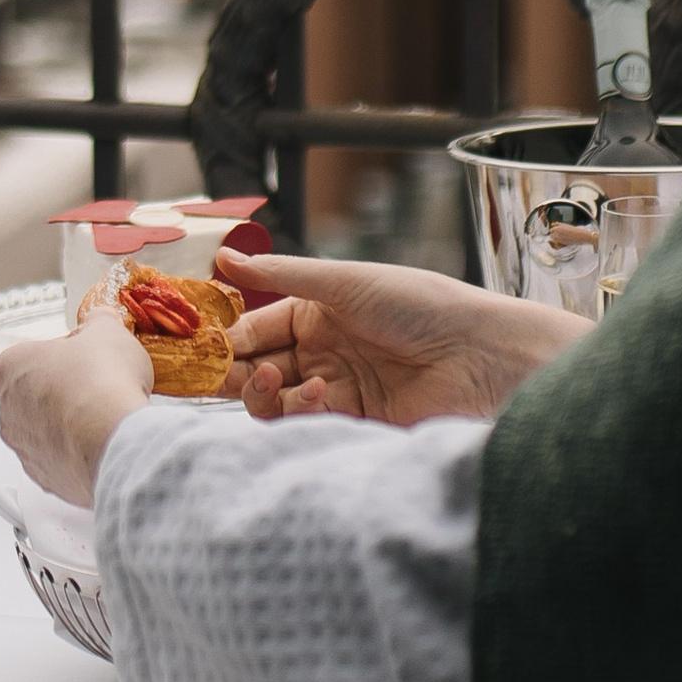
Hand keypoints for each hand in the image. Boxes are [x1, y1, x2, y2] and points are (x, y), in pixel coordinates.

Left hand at [0, 316, 153, 510]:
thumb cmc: (102, 383)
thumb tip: (101, 319)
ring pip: (48, 432)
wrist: (114, 441)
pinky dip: (81, 454)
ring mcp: (25, 449)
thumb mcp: (108, 332)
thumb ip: (99, 322)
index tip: (87, 356)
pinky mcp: (46, 479)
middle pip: (36, 395)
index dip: (64, 354)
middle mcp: (8, 411)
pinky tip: (106, 444)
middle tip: (99, 385)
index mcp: (10, 368)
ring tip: (106, 418)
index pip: (32, 354)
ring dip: (72, 425)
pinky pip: (62, 462)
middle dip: (65, 391)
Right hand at [219, 248, 589, 423]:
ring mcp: (338, 390)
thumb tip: (224, 256)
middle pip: (257, 368)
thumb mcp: (344, 281)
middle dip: (233, 371)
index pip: (255, 327)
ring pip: (274, 402)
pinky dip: (299, 410)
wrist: (481, 356)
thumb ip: (280, 275)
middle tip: (217, 372)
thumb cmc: (421, 305)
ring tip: (272, 381)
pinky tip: (318, 393)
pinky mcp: (355, 425)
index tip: (200, 345)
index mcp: (318, 311)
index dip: (226, 337)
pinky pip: (306, 424)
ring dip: (262, 393)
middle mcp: (324, 352)